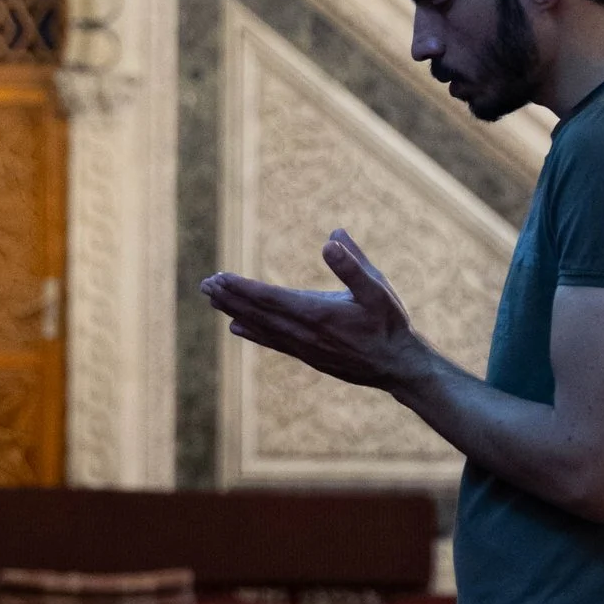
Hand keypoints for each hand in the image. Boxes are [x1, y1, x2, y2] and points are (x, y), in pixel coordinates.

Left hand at [200, 231, 427, 395]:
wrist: (398, 366)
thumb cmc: (390, 324)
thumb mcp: (378, 289)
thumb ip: (354, 264)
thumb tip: (332, 237)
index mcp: (317, 313)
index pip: (269, 298)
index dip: (242, 288)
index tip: (219, 277)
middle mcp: (304, 333)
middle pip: (259, 313)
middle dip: (230, 298)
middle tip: (205, 285)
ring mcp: (305, 347)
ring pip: (262, 328)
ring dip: (236, 312)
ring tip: (213, 300)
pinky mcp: (309, 356)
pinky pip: (274, 342)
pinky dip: (253, 333)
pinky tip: (237, 328)